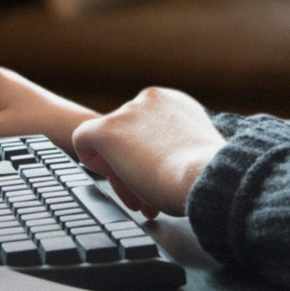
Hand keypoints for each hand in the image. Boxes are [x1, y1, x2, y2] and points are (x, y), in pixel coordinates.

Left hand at [71, 87, 225, 218]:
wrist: (205, 174)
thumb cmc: (207, 172)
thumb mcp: (199, 149)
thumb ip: (182, 146)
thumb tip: (172, 160)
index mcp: (176, 102)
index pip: (148, 124)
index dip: (149, 151)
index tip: (158, 172)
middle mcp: (151, 99)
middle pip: (127, 132)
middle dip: (133, 161)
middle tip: (145, 188)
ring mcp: (128, 112)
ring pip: (109, 140)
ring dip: (119, 166)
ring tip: (136, 191)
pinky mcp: (108, 129)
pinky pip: (82, 138)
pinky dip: (89, 157)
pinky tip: (108, 174)